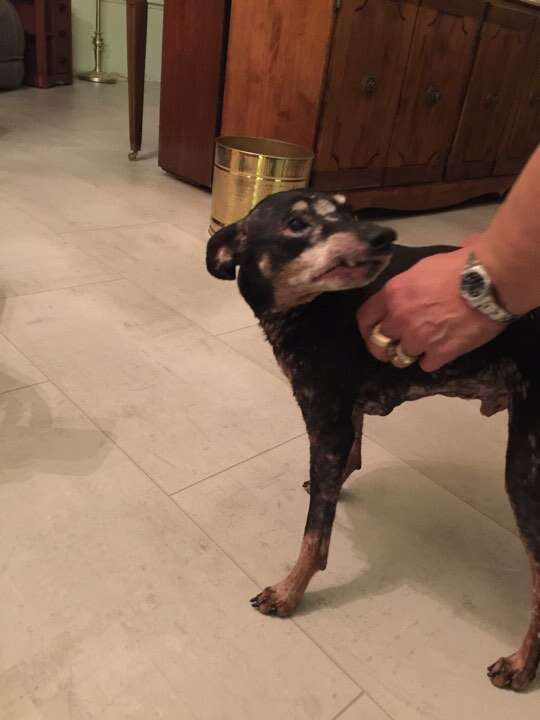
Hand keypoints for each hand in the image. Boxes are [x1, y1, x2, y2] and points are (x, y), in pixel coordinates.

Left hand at [357, 248, 504, 371]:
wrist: (490, 281)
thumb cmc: (461, 265)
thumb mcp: (425, 266)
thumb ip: (410, 281)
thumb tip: (417, 278)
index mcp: (393, 294)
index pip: (364, 318)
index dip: (366, 328)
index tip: (373, 332)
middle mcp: (400, 319)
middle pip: (378, 343)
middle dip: (383, 347)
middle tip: (392, 349)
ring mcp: (419, 338)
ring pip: (400, 358)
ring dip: (407, 355)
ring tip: (418, 350)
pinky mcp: (440, 353)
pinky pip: (425, 365)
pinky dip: (431, 361)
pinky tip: (439, 353)